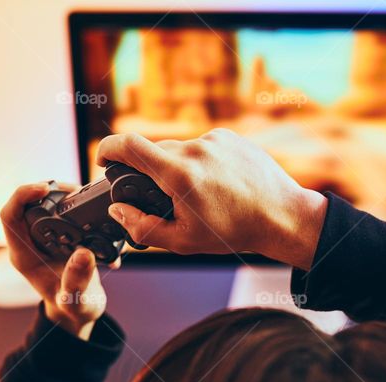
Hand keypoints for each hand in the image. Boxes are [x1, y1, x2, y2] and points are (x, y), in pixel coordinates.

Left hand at [0, 183, 113, 338]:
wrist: (78, 311)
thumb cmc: (73, 309)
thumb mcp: (76, 301)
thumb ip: (77, 281)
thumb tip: (83, 253)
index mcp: (24, 256)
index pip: (9, 216)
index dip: (22, 196)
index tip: (45, 189)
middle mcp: (30, 243)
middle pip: (27, 203)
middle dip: (49, 190)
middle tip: (76, 191)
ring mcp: (44, 239)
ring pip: (46, 204)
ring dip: (66, 196)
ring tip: (87, 198)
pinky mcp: (59, 236)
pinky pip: (63, 212)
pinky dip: (78, 207)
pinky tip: (94, 213)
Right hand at [96, 129, 327, 269]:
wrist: (282, 216)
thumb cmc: (235, 232)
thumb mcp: (183, 241)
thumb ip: (142, 227)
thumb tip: (118, 210)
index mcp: (179, 174)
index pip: (129, 145)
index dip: (108, 150)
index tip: (103, 160)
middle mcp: (195, 149)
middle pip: (154, 152)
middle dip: (151, 174)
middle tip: (165, 199)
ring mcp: (215, 140)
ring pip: (181, 151)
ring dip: (180, 170)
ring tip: (203, 197)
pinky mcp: (230, 137)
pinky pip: (204, 147)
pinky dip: (202, 164)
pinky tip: (219, 185)